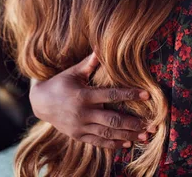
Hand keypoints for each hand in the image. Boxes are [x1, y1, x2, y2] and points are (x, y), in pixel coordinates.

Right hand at [30, 53, 155, 148]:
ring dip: (127, 136)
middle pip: (112, 119)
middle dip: (133, 123)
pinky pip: (98, 142)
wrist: (40, 103)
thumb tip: (102, 46)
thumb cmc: (61, 83)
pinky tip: (127, 145)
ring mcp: (80, 127)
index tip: (147, 95)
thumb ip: (90, 63)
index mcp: (83, 95)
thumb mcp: (74, 72)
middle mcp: (82, 113)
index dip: (130, 94)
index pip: (111, 95)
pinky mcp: (78, 136)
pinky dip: (113, 144)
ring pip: (107, 133)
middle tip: (151, 125)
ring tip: (144, 137)